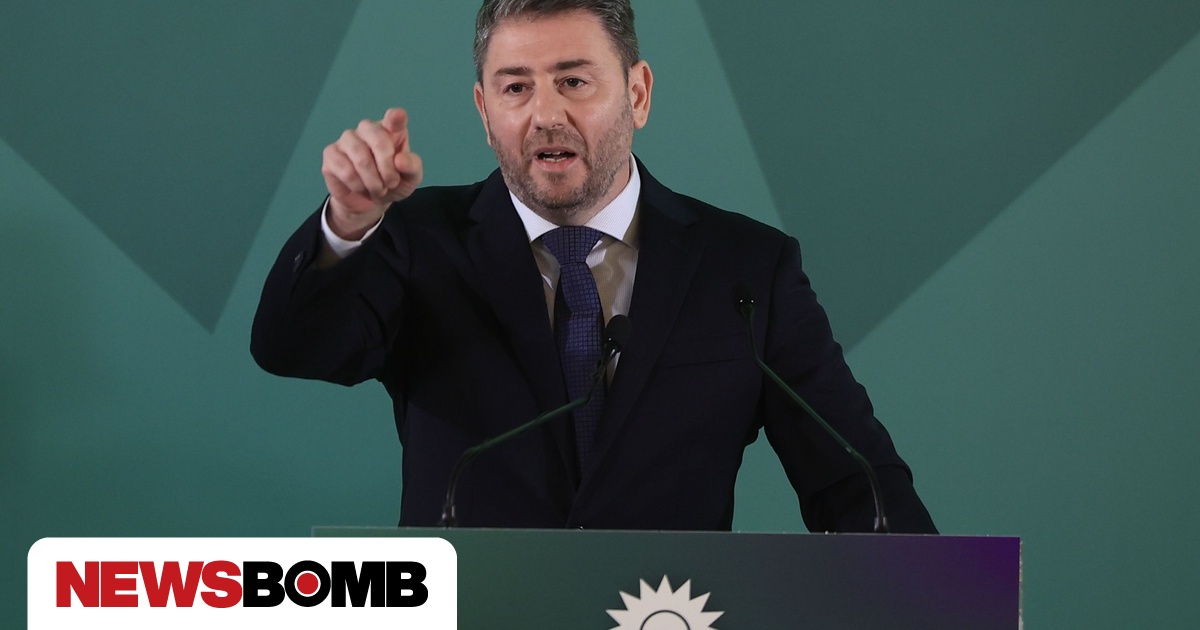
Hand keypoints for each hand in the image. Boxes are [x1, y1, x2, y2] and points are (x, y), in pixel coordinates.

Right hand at [320, 108, 423, 239]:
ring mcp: (347, 139)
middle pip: (377, 138)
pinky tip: (361, 188)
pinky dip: (357, 186)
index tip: (398, 117)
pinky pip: (345, 170)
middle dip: (387, 168)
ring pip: (361, 158)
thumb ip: (412, 167)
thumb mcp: (410, 179)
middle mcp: (367, 129)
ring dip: (373, 181)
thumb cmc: (391, 183)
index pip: (394, 118)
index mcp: (391, 130)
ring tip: (378, 189)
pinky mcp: (331, 153)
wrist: (370, 201)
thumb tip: (400, 160)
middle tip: (391, 183)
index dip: (396, 117)